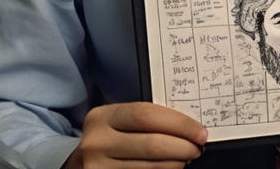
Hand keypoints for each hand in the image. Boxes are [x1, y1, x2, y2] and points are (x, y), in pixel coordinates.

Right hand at [64, 102, 206, 168]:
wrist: (79, 163)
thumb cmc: (110, 137)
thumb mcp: (118, 121)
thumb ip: (146, 119)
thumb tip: (189, 126)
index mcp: (102, 117)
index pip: (147, 115)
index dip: (179, 124)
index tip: (200, 131)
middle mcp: (96, 143)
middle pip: (152, 144)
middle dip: (183, 147)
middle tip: (198, 147)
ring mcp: (98, 167)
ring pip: (150, 167)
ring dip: (176, 163)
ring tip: (186, 157)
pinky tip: (171, 167)